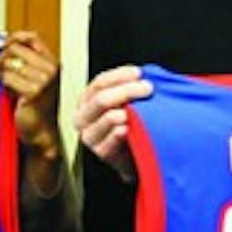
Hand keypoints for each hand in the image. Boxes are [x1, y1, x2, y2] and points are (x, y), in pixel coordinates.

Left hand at [0, 31, 62, 162]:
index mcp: (53, 63)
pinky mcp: (34, 91)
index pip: (33, 38)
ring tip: (3, 84)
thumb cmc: (34, 106)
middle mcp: (51, 69)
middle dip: (1, 57)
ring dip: (0, 73)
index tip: (0, 43)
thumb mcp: (32, 77)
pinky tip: (7, 93)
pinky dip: (3, 85)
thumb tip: (1, 41)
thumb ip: (23, 60)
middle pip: (16, 49)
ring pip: (9, 63)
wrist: (40, 132)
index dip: (14, 37)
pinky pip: (7, 78)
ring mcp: (44, 80)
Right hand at [74, 65, 152, 183]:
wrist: (133, 158)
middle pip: (102, 99)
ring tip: (146, 110)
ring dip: (130, 111)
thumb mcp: (123, 103)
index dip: (120, 75)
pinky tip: (135, 127)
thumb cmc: (129, 126)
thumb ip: (126, 88)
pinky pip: (115, 136)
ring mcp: (90, 137)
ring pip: (110, 117)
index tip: (139, 73)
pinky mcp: (102, 152)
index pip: (99, 83)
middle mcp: (82, 118)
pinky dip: (127, 129)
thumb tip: (141, 74)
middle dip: (128, 90)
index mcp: (86, 101)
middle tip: (148, 89)